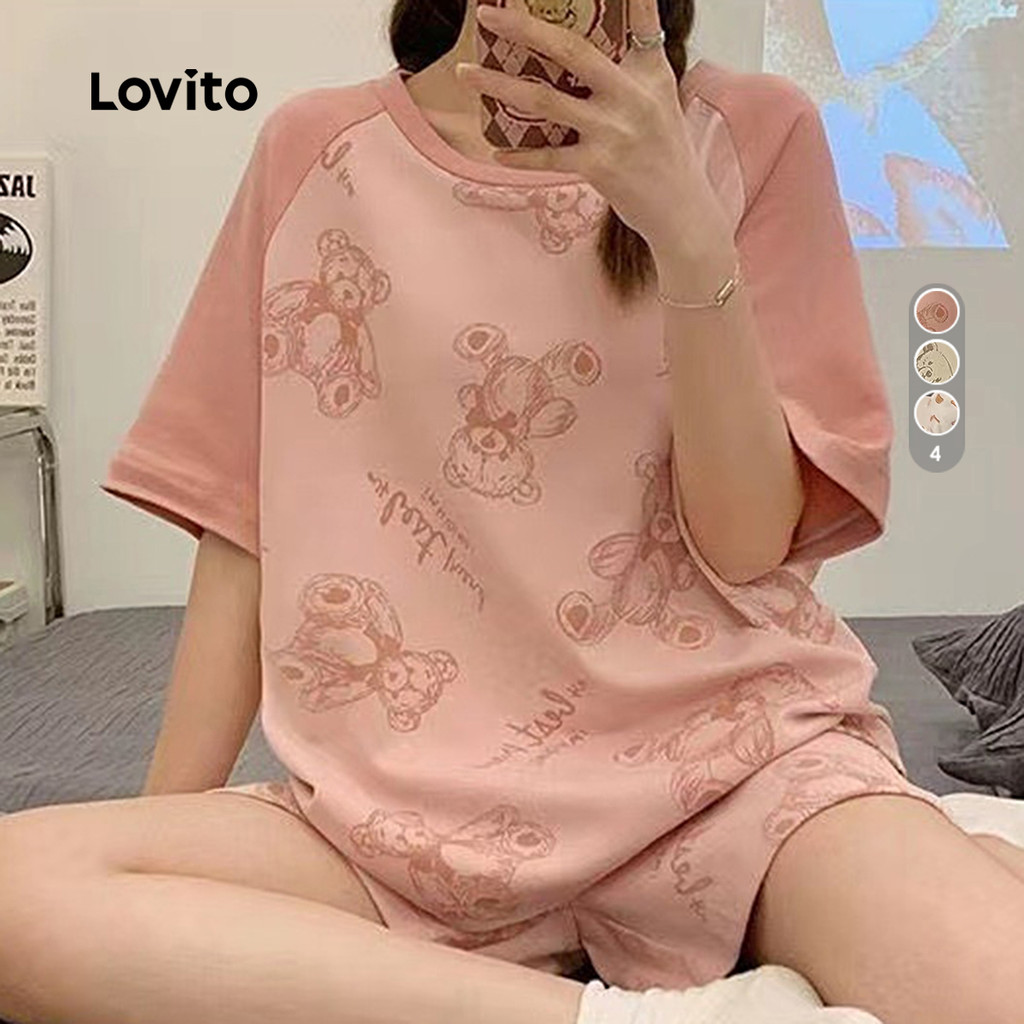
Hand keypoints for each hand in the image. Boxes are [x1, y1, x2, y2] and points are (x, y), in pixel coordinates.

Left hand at [455, 0, 729, 255]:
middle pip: (570, 50)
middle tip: (487, 14)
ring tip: (466, 74)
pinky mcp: (599, 167)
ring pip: (544, 99)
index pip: (640, 20)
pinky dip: (520, 157)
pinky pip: (548, 157)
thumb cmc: (666, 154)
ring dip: (498, 86)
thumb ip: (634, 69)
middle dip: (524, 28)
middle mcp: (631, 96)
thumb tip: (591, 52)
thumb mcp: (662, 101)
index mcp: (649, 73)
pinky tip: (496, 153)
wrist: (682, 210)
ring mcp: (613, 131)